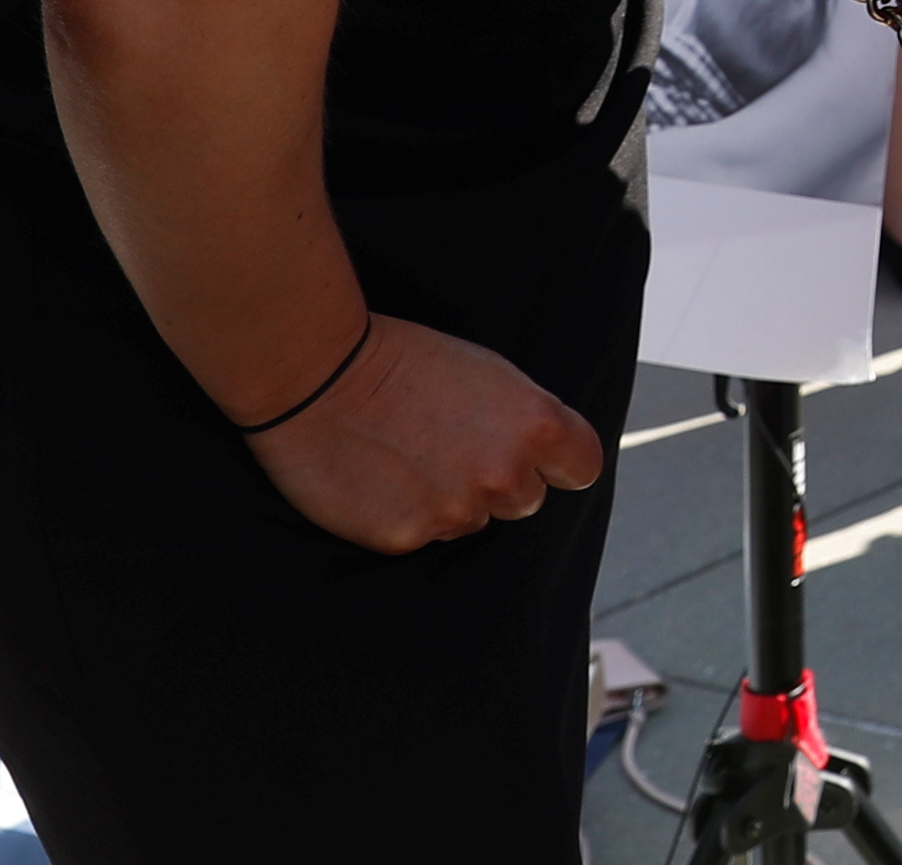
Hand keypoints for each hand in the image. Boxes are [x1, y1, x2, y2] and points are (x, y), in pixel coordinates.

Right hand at [238, 315, 606, 553]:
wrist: (320, 378)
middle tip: (452, 448)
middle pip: (526, 501)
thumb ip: (527, 420)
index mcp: (536, 426)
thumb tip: (549, 457)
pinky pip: (424, 536)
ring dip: (452, 502)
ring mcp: (455, 511)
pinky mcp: (406, 538)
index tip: (541, 460)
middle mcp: (504, 474)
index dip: (559, 464)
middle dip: (499, 482)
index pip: (581, 468)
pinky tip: (381, 482)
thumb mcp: (491, 374)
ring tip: (409, 459)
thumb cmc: (406, 363)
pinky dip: (408, 517)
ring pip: (473, 521)